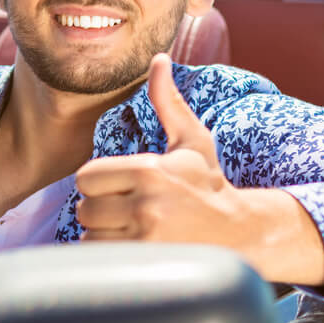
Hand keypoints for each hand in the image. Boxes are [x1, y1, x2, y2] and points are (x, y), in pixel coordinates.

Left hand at [75, 53, 323, 286]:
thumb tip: (158, 58)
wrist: (239, 232)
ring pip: (90, 235)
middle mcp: (144, 205)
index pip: (86, 177)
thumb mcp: (192, 139)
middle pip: (84, 208)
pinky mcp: (145, 264)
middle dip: (100, 207)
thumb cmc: (209, 183)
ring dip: (103, 232)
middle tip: (124, 207)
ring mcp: (145, 239)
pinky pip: (101, 258)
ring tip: (130, 226)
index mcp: (148, 171)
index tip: (118, 184)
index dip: (98, 181)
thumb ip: (167, 101)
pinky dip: (109, 253)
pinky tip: (131, 244)